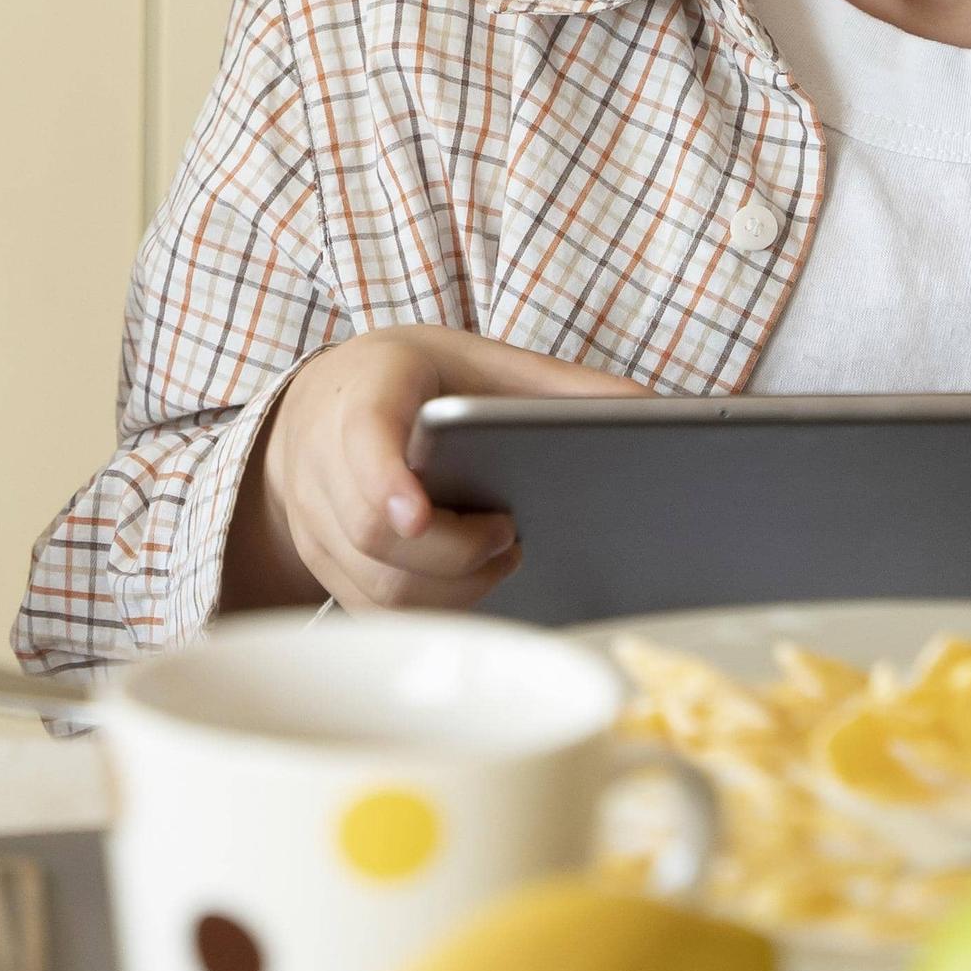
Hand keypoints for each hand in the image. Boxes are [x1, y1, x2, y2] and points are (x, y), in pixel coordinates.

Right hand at [228, 324, 645, 614]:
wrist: (319, 406)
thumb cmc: (410, 382)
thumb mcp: (477, 359)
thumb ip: (556, 385)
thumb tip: (655, 409)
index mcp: (363, 394)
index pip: (361, 441)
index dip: (383, 483)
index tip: (416, 514)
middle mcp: (321, 461)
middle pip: (376, 536)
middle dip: (455, 551)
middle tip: (509, 533)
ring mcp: (315, 522)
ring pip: (379, 587)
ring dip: (452, 588)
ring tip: (500, 554)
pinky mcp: (322, 568)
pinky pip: (375, 612)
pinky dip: (431, 607)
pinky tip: (470, 580)